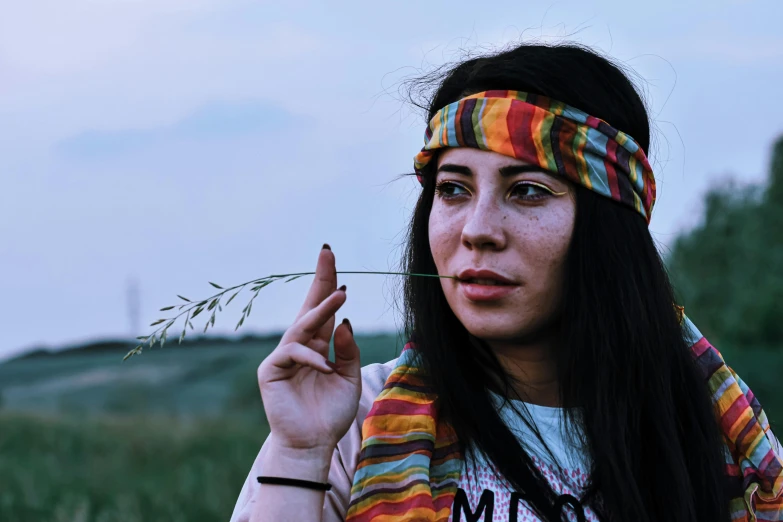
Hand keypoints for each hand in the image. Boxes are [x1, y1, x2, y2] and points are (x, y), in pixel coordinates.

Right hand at [256, 245, 361, 452]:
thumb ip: (348, 350)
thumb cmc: (330, 412)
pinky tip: (326, 368)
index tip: (332, 257)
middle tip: (328, 253)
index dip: (328, 284)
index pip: (324, 309)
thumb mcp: (349, 377)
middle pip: (310, 306)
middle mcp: (301, 345)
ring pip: (302, 325)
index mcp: (318, 344)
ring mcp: (284, 356)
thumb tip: (345, 321)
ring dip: (322, 309)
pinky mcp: (272, 370)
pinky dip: (312, 358)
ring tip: (342, 295)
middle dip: (320, 279)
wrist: (314, 444)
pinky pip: (294, 353)